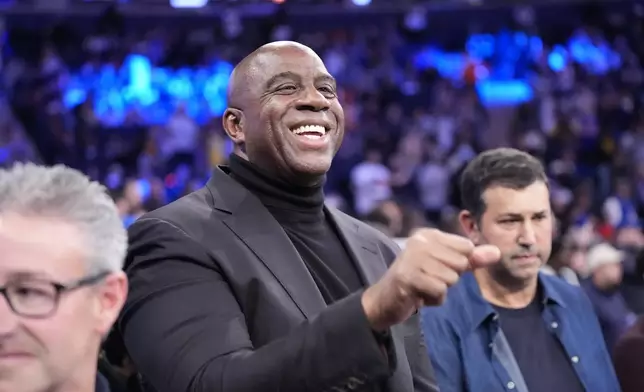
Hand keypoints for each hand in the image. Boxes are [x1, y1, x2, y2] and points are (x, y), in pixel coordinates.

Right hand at [362, 228, 499, 330]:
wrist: (384, 300)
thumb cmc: (418, 281)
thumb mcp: (446, 267)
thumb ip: (472, 259)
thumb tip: (497, 252)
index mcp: (429, 234)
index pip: (467, 247)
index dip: (458, 264)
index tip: (436, 268)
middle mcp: (420, 241)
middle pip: (460, 264)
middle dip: (449, 279)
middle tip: (427, 280)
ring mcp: (412, 258)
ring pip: (451, 279)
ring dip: (440, 291)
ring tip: (422, 287)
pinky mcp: (408, 277)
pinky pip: (439, 291)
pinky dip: (433, 300)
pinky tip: (418, 296)